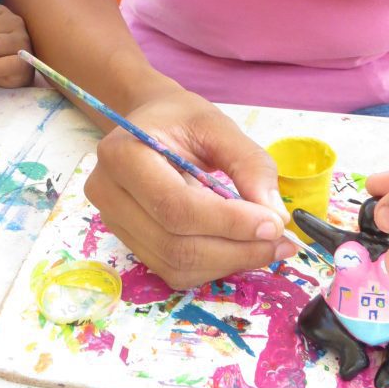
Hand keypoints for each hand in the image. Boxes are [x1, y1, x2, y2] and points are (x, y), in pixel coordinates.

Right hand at [85, 89, 295, 289]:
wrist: (150, 123)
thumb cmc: (181, 119)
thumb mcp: (218, 126)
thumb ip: (249, 164)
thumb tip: (275, 216)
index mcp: (123, 155)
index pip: (175, 206)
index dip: (228, 222)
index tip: (273, 223)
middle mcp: (109, 193)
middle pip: (174, 244)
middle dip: (235, 249)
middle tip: (280, 240)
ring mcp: (114, 222)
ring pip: (175, 265)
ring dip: (228, 262)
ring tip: (267, 245)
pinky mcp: (130, 241)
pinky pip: (173, 269)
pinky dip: (213, 265)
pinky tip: (240, 247)